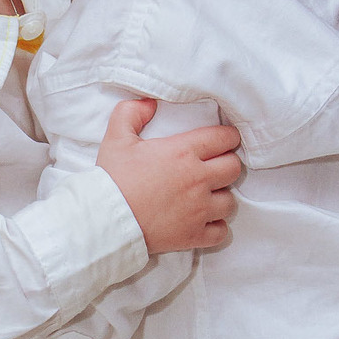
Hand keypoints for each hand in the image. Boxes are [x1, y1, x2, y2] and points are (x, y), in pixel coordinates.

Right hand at [96, 101, 240, 253]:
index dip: (227, 137)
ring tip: (207, 196)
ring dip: (220, 197)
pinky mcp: (193, 235)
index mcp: (183, 152)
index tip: (221, 141)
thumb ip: (131, 112)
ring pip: (230, 201)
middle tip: (212, 166)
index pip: (225, 138)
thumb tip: (150, 103)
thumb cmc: (112, 178)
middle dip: (226, 164)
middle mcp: (197, 180)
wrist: (104, 220)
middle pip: (234, 168)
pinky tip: (203, 220)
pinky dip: (216, 227)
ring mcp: (198, 210)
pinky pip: (221, 232)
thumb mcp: (116, 137)